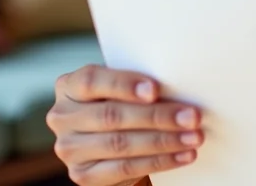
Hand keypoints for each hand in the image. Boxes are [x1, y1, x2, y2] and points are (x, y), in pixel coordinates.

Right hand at [48, 64, 204, 185]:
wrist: (114, 141)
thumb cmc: (123, 103)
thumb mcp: (123, 88)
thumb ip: (137, 84)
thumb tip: (178, 85)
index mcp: (68, 86)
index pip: (91, 81)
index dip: (123, 85)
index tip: (155, 90)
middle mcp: (62, 117)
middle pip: (111, 116)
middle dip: (157, 116)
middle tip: (192, 116)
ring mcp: (69, 149)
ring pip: (119, 144)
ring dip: (163, 141)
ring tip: (193, 137)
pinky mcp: (82, 175)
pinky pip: (124, 168)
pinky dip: (159, 162)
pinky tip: (182, 155)